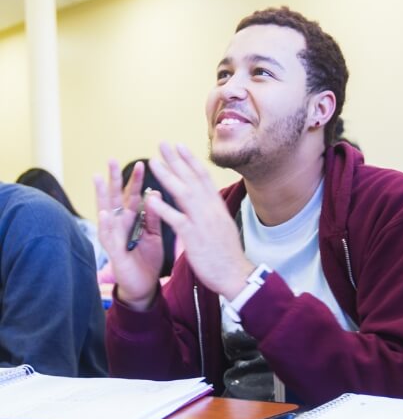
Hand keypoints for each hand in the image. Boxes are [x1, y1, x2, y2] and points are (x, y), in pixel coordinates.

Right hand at [94, 160, 164, 309]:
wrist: (145, 286)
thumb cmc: (147, 258)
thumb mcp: (154, 234)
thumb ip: (154, 216)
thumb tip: (155, 192)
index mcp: (132, 220)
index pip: (133, 195)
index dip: (136, 180)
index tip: (143, 162)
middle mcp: (120, 225)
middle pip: (115, 198)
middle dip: (113, 179)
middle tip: (111, 158)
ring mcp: (114, 237)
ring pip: (106, 212)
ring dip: (101, 195)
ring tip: (98, 178)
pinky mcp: (114, 252)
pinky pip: (108, 237)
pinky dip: (106, 225)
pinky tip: (104, 213)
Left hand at [146, 143, 254, 299]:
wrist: (235, 274)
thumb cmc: (227, 254)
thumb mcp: (223, 227)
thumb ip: (212, 213)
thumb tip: (206, 202)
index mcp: (217, 207)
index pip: (203, 177)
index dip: (190, 160)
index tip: (179, 146)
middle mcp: (211, 210)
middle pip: (192, 179)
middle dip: (176, 160)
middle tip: (162, 143)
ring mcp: (203, 222)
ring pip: (183, 193)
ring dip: (168, 176)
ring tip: (153, 162)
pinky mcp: (194, 237)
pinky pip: (176, 219)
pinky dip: (163, 207)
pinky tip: (151, 197)